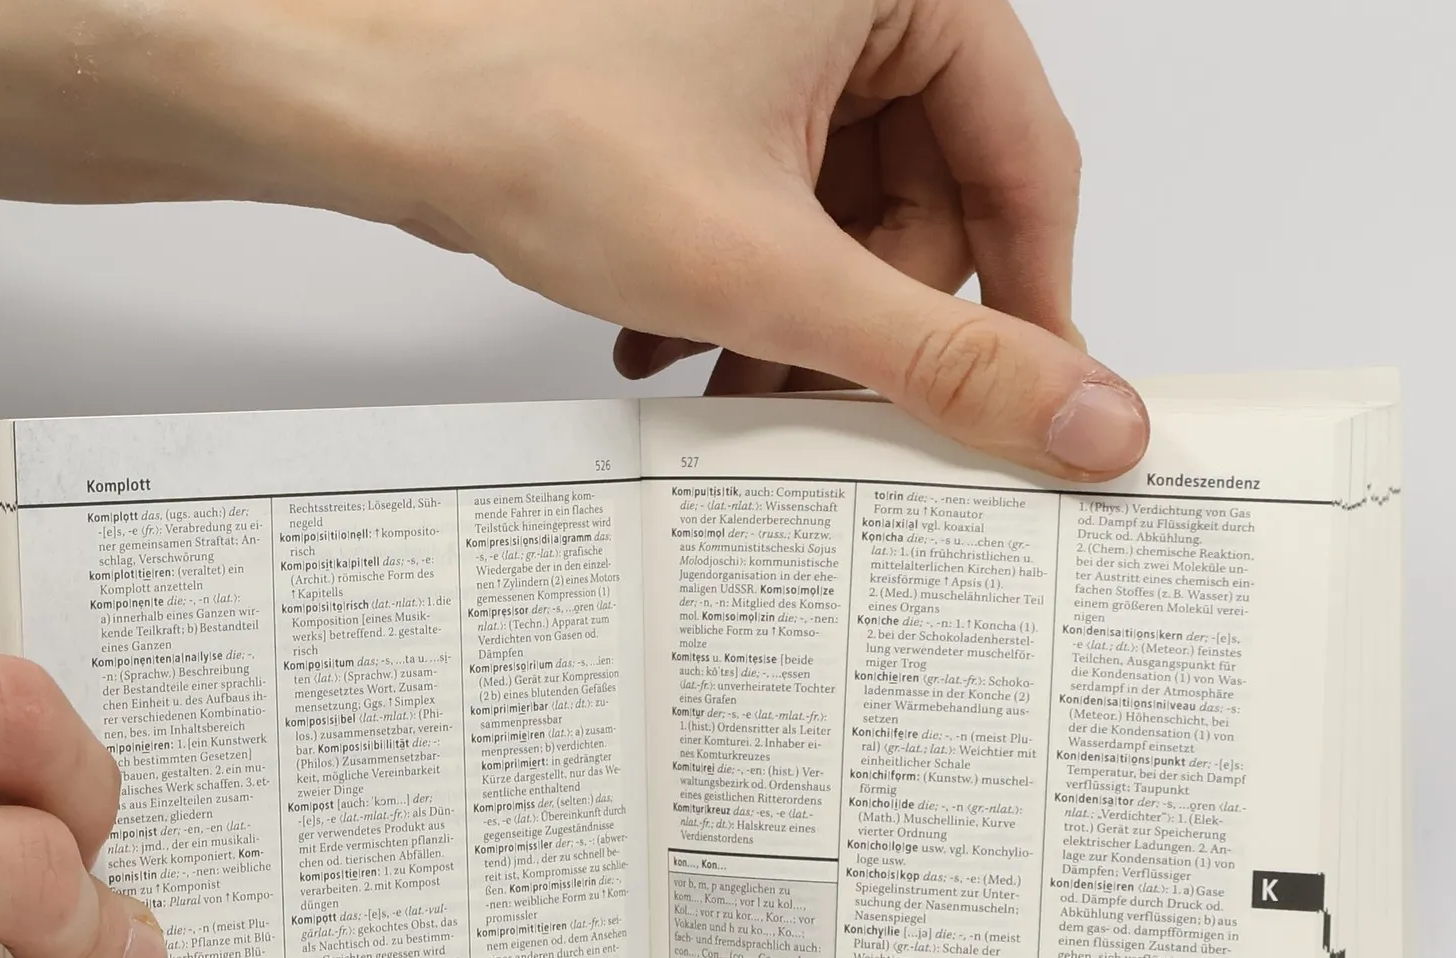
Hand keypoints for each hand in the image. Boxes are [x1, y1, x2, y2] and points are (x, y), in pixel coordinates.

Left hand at [0, 0, 1146, 477]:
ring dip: (795, 324)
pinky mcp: (710, 85)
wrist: (368, 98)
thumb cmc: (537, 117)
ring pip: (844, 217)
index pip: (1027, 163)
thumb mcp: (774, 273)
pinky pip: (775, 202)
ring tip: (726, 385)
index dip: (1030, 307)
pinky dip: (741, 284)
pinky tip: (676, 339)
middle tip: (826, 417)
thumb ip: (942, 359)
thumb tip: (1086, 419)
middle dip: (870, 328)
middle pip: (930, 202)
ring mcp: (773, 39)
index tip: (1028, 410)